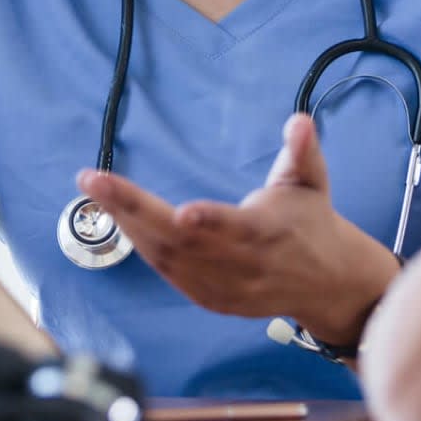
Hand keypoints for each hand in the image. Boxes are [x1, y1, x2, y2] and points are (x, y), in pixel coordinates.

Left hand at [76, 113, 399, 346]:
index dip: (210, 222)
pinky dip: (141, 246)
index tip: (182, 211)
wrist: (327, 285)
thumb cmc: (311, 222)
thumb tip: (299, 120)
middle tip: (93, 179)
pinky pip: (168, 274)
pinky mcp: (211, 300)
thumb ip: (302, 150)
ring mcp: (224, 288)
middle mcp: (243, 266)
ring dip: (128, 224)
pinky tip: (119, 219)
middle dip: (134, 209)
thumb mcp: (312, 182)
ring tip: (97, 189)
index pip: (236, 229)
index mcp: (268, 233)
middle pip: (183, 242)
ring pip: (168, 260)